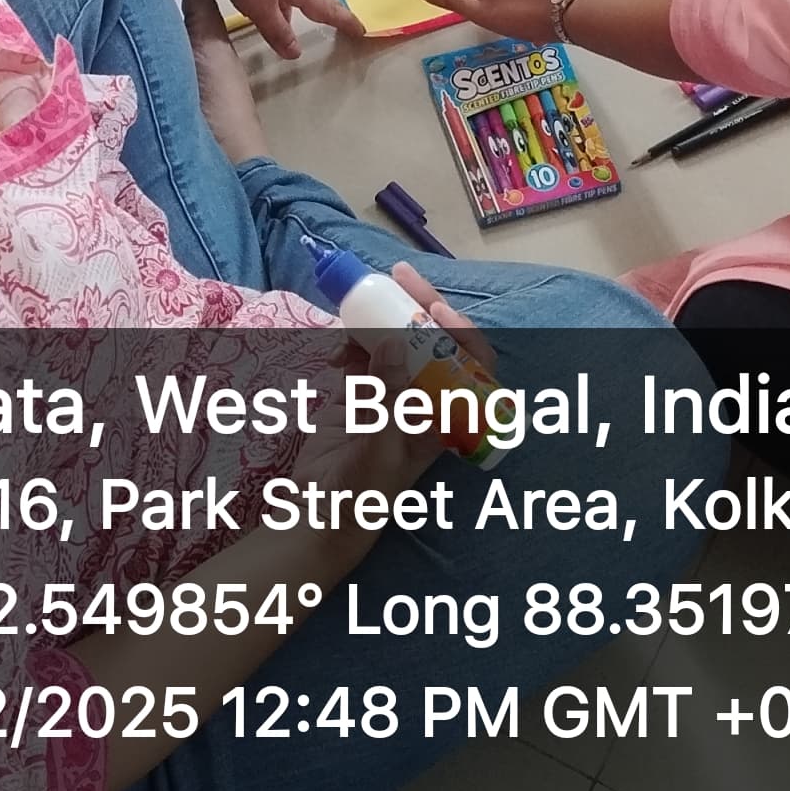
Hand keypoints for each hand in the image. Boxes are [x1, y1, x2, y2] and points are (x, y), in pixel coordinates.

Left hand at [221, 0, 363, 58]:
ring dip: (299, 10)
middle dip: (330, 12)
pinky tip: (267, 8)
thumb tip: (296, 53)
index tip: (361, 30)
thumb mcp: (262, 9)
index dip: (345, 20)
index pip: (328, 9)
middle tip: (342, 22)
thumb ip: (278, 31)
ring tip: (293, 25)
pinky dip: (281, 3)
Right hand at [288, 261, 499, 513]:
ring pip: (397, 342)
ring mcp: (392, 394)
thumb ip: (389, 396)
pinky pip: (363, 356)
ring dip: (382, 322)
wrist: (319, 514)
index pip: (470, 365)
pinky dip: (351, 346)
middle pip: (434, 342)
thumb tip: (396, 342)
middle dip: (420, 307)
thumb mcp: (381, 446)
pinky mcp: (360, 394)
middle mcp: (424, 399)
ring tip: (358, 308)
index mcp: (445, 417)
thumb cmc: (364, 492)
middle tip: (400, 276)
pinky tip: (337, 353)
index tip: (437, 309)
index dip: (460, 333)